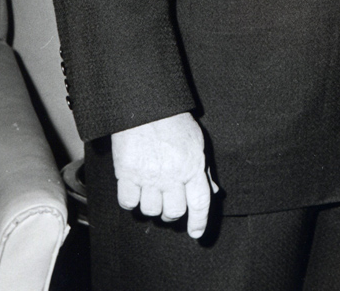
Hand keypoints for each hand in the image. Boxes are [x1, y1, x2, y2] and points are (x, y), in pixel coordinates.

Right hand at [111, 111, 215, 237]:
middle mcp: (172, 174)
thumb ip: (203, 169)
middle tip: (168, 203)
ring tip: (151, 191)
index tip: (196, 233)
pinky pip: (128, 202)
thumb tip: (213, 192)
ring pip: (150, 210)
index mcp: (192, 165)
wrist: (145, 105)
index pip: (201, 201)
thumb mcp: (196, 141)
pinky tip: (134, 189)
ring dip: (151, 206)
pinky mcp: (127, 174)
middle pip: (174, 211)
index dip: (200, 221)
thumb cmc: (173, 121)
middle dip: (172, 212)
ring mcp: (149, 175)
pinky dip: (130, 200)